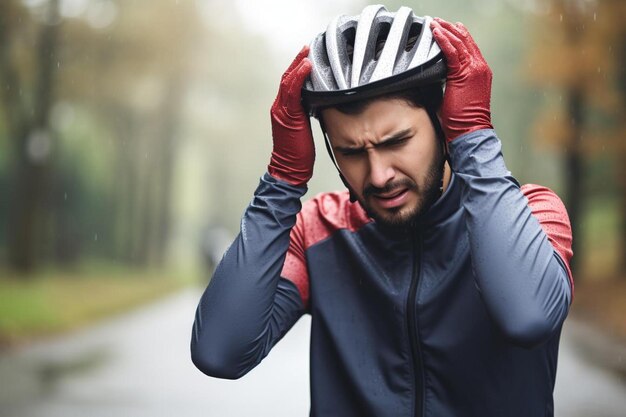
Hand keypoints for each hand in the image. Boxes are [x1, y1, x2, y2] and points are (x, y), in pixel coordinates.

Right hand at [268, 46, 314, 186]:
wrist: (289, 170)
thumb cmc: (298, 154)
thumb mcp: (304, 130)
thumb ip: (308, 114)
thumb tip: (322, 104)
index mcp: (284, 110)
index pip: (289, 84)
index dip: (297, 69)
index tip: (307, 58)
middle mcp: (279, 107)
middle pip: (286, 78)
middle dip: (296, 62)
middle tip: (307, 48)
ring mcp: (282, 111)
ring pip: (288, 82)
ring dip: (297, 65)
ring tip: (307, 53)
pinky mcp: (287, 116)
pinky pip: (292, 92)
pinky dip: (298, 78)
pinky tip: (306, 67)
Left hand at [431, 18, 492, 141]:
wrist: (470, 130)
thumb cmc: (463, 119)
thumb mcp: (459, 95)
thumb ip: (453, 82)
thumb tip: (437, 78)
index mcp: (480, 72)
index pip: (469, 47)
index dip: (458, 35)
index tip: (447, 28)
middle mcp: (479, 68)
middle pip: (465, 41)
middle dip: (450, 29)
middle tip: (438, 21)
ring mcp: (473, 70)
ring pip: (458, 43)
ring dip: (445, 31)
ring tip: (434, 23)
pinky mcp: (463, 74)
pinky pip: (452, 52)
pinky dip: (443, 40)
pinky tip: (436, 32)